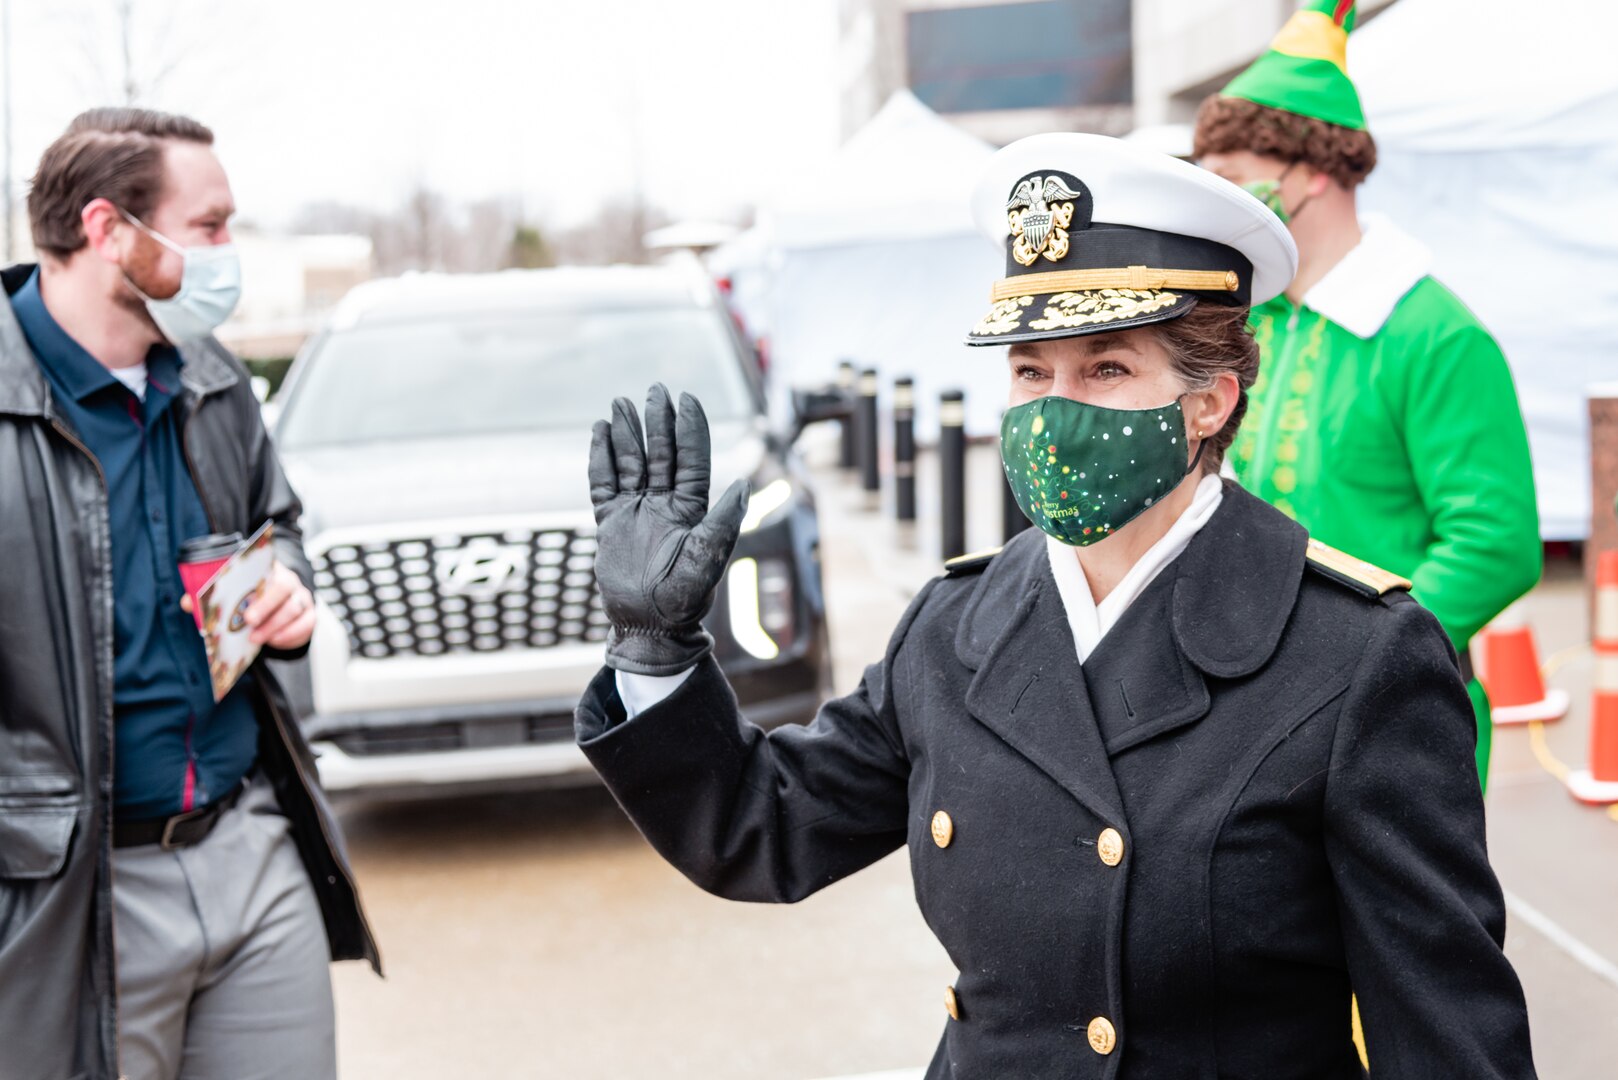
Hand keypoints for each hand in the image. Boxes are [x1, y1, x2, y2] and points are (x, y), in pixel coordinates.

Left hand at [183, 561, 315, 649]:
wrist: (277, 609)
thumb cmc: (251, 600)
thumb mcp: (231, 594)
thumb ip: (211, 596)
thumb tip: (187, 602)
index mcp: (268, 570)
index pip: (266, 567)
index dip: (255, 577)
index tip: (242, 593)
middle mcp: (289, 581)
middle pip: (283, 588)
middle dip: (266, 605)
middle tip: (248, 621)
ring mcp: (302, 598)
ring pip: (294, 608)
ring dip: (274, 625)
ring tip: (255, 639)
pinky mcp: (309, 616)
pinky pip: (306, 624)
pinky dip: (291, 634)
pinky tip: (275, 641)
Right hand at [589, 384, 747, 675]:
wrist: (648, 627)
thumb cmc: (683, 600)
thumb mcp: (707, 562)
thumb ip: (722, 524)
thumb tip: (740, 484)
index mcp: (692, 511)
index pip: (691, 460)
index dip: (689, 429)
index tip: (686, 398)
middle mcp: (665, 506)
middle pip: (661, 453)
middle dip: (658, 421)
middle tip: (654, 389)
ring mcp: (636, 512)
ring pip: (631, 463)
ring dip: (627, 433)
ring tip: (620, 403)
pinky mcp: (611, 523)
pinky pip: (604, 484)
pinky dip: (601, 458)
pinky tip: (598, 432)